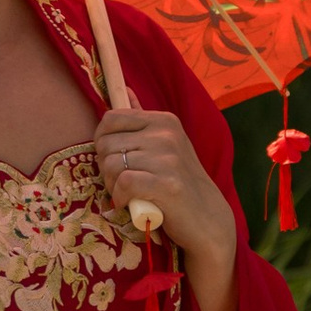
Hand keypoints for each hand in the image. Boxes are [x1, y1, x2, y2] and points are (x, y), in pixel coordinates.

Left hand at [96, 105, 236, 310]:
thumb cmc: (179, 183)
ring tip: (127, 195)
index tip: (114, 160)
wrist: (208, 220)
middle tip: (122, 184)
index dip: (102, 142)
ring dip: (112, 186)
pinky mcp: (168, 184)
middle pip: (106, 144)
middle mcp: (167, 134)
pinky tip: (130, 203)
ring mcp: (169, 158)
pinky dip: (120, 197)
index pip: (111, 118)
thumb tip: (124, 89)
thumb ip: (141, 119)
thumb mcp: (164, 146)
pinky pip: (123, 183)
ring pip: (111, 164)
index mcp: (164, 120)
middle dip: (106, 168)